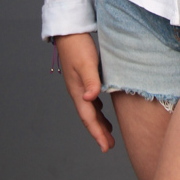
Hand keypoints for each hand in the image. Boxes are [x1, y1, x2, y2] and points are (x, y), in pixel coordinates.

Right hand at [54, 33, 115, 152]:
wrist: (69, 31)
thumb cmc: (78, 46)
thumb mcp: (86, 63)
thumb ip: (90, 80)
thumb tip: (91, 99)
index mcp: (78, 91)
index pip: (88, 118)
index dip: (97, 134)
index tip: (106, 148)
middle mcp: (77, 91)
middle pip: (89, 117)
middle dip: (98, 132)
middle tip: (109, 146)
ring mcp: (79, 85)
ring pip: (90, 109)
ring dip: (99, 122)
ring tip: (108, 133)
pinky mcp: (83, 77)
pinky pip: (91, 99)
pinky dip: (97, 108)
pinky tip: (101, 108)